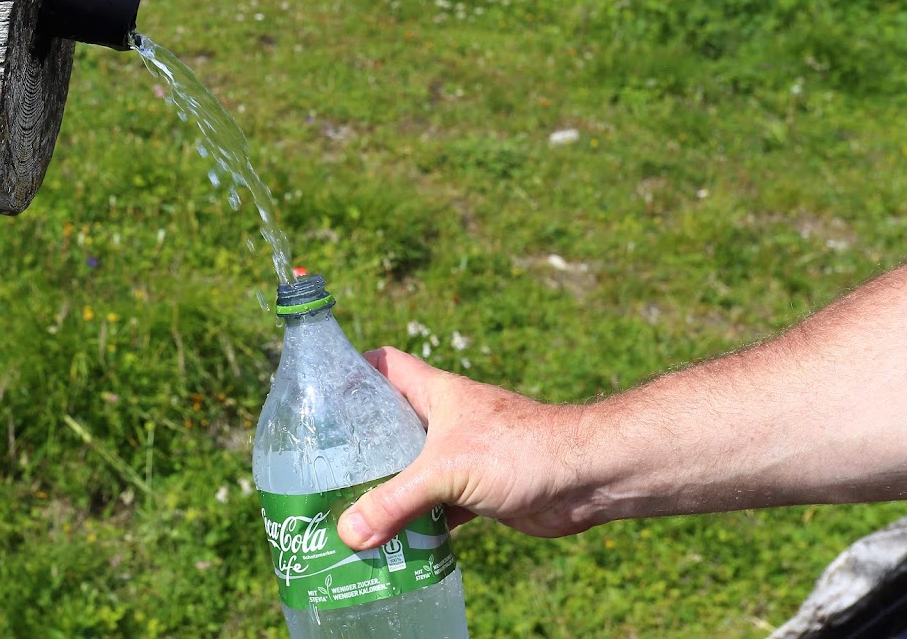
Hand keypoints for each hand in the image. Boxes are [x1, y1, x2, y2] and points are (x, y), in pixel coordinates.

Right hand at [337, 347, 592, 549]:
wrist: (585, 478)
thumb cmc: (520, 450)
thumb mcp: (445, 472)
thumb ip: (395, 502)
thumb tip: (349, 533)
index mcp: (435, 392)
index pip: (385, 365)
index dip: (354, 371)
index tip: (321, 393)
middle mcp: (446, 420)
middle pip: (391, 424)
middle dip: (360, 446)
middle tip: (322, 469)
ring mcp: (462, 455)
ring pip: (412, 469)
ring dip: (388, 490)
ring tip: (346, 510)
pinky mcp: (478, 490)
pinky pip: (436, 506)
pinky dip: (418, 522)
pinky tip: (393, 541)